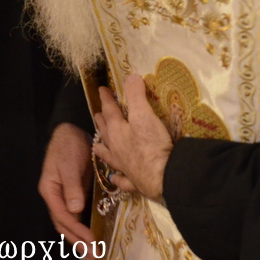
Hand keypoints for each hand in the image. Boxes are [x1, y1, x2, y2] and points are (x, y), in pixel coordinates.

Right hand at [39, 122, 94, 253]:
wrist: (72, 131)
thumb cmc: (68, 145)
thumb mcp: (68, 163)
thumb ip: (72, 186)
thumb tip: (75, 209)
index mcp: (49, 190)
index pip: (62, 215)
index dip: (76, 229)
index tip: (91, 240)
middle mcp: (55, 197)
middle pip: (63, 224)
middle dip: (77, 241)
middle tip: (93, 256)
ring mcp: (64, 197)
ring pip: (69, 223)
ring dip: (80, 239)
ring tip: (93, 253)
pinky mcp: (74, 194)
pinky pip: (77, 215)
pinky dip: (83, 228)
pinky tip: (92, 237)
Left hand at [91, 75, 172, 201]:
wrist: (163, 178)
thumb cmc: (151, 145)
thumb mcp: (144, 115)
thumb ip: (136, 96)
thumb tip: (131, 77)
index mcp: (117, 132)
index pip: (109, 111)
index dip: (106, 99)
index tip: (101, 89)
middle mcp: (117, 150)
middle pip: (106, 133)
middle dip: (102, 122)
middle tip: (97, 115)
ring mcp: (124, 167)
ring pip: (109, 156)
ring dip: (103, 150)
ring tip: (96, 147)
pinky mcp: (135, 182)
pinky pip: (123, 180)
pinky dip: (118, 178)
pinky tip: (115, 178)